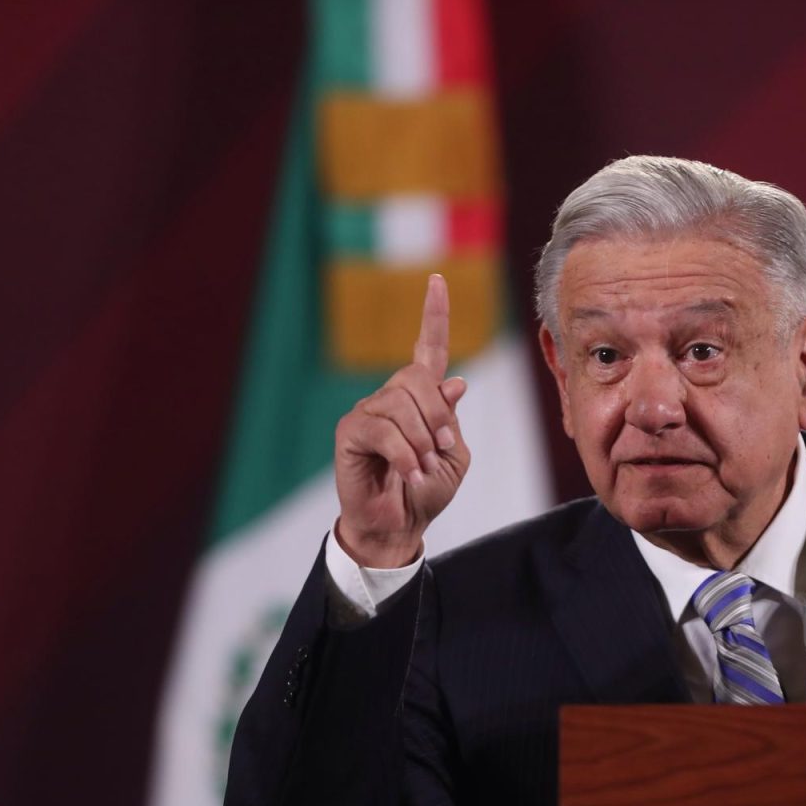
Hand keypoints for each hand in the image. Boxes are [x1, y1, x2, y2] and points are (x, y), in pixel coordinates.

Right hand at [334, 275, 471, 566]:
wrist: (399, 525)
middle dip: (438, 418)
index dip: (434, 315)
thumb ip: (451, 420)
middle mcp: (392, 397)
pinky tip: (408, 474)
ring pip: (401, 406)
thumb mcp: (454, 456)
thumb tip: (455, 382)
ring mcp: (368, 411)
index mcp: (421, 398)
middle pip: (417, 379)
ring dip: (421, 443)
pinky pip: (383, 430)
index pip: (428, 348)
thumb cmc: (426, 491)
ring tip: (421, 470)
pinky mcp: (350, 431)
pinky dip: (403, 455)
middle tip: (440, 452)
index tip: (438, 280)